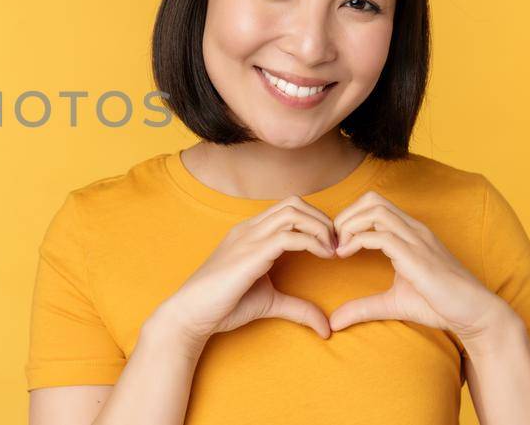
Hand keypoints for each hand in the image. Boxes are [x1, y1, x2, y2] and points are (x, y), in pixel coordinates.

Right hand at [153, 196, 337, 347]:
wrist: (191, 314)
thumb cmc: (222, 305)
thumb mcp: (269, 302)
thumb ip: (297, 307)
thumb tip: (325, 327)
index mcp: (250, 233)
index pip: (289, 209)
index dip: (316, 222)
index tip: (332, 246)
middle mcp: (249, 229)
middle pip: (295, 203)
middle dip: (323, 220)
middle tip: (338, 246)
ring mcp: (248, 238)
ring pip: (294, 212)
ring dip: (321, 228)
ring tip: (333, 251)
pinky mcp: (251, 254)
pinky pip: (290, 236)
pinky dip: (314, 242)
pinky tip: (324, 257)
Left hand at [328, 191, 510, 340]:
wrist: (475, 314)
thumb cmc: (439, 305)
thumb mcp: (392, 303)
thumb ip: (363, 307)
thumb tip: (334, 322)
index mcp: (410, 233)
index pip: (374, 205)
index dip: (349, 218)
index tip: (335, 243)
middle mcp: (414, 230)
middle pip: (372, 199)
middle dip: (345, 215)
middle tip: (333, 242)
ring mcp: (417, 240)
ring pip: (375, 210)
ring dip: (349, 224)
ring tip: (338, 248)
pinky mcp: (417, 256)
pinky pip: (381, 236)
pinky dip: (356, 240)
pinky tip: (345, 255)